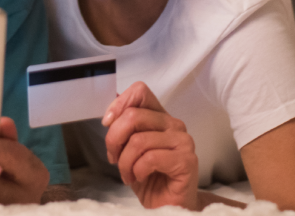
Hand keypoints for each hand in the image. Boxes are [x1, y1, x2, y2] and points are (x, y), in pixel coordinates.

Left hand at [103, 82, 198, 209]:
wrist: (167, 206)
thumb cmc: (148, 178)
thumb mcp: (128, 149)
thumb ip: (123, 127)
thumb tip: (111, 110)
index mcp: (160, 117)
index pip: (140, 91)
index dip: (119, 104)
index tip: (108, 124)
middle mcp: (174, 125)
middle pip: (134, 115)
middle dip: (114, 139)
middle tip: (113, 158)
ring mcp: (183, 142)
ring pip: (139, 140)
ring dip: (124, 162)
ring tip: (127, 174)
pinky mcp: (187, 161)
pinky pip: (150, 158)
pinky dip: (137, 170)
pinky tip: (139, 177)